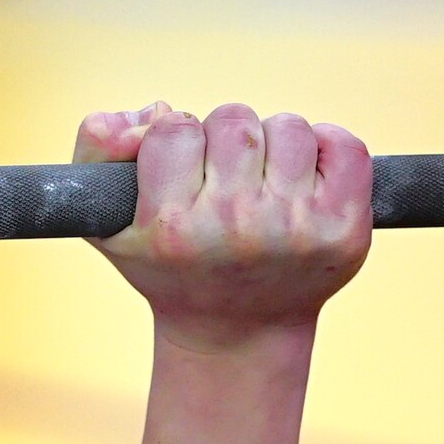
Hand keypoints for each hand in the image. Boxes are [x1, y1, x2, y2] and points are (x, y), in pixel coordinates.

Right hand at [74, 101, 371, 353]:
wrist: (236, 332)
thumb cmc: (169, 264)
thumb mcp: (107, 220)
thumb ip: (98, 147)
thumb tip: (157, 110)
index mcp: (172, 228)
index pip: (173, 127)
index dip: (176, 139)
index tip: (180, 171)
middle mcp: (235, 231)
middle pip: (234, 121)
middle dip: (225, 140)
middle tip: (223, 179)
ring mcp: (295, 231)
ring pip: (289, 127)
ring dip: (274, 144)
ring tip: (262, 181)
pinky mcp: (344, 231)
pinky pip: (345, 146)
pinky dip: (328, 146)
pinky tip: (305, 177)